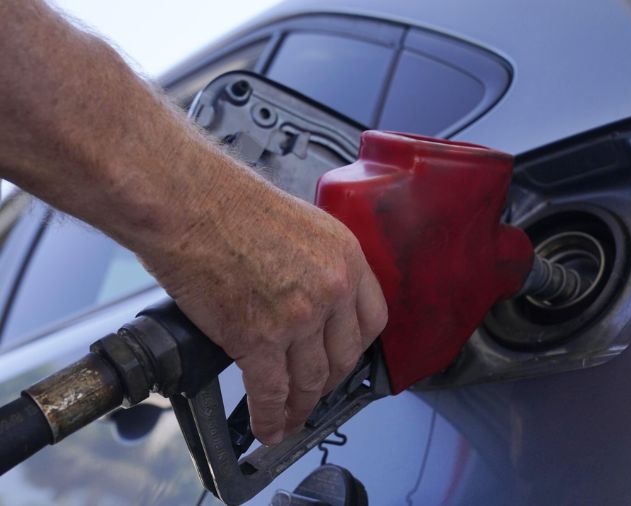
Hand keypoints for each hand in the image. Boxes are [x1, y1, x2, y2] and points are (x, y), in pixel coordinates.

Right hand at [141, 177, 387, 444]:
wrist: (186, 203)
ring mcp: (299, 316)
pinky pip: (272, 391)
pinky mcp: (259, 338)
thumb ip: (318, 266)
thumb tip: (311, 301)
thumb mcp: (302, 226)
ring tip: (290, 420)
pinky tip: (268, 427)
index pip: (372, 319)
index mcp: (346, 257)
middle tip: (316, 394)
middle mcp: (332, 288)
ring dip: (300, 407)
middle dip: (329, 383)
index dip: (356, 348)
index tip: (345, 360)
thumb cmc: (228, 204)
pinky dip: (270, 416)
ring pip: (310, 380)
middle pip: (344, 356)